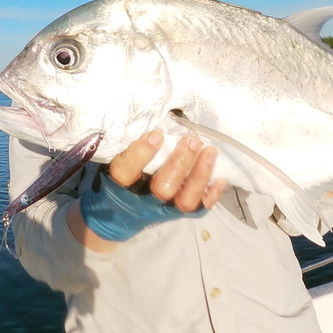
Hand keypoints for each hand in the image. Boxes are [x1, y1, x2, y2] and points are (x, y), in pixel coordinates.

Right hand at [108, 131, 226, 211]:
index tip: (156, 134)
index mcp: (120, 185)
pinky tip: (221, 178)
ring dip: (200, 175)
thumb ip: (121, 145)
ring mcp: (163, 208)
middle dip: (180, 163)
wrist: (117, 215)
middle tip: (192, 140)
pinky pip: (199, 208)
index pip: (126, 171)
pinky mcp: (179, 214)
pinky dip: (212, 194)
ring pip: (184, 200)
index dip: (141, 153)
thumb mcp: (111, 162)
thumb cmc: (117, 179)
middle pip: (162, 187)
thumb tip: (135, 116)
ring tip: (211, 152)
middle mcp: (143, 199)